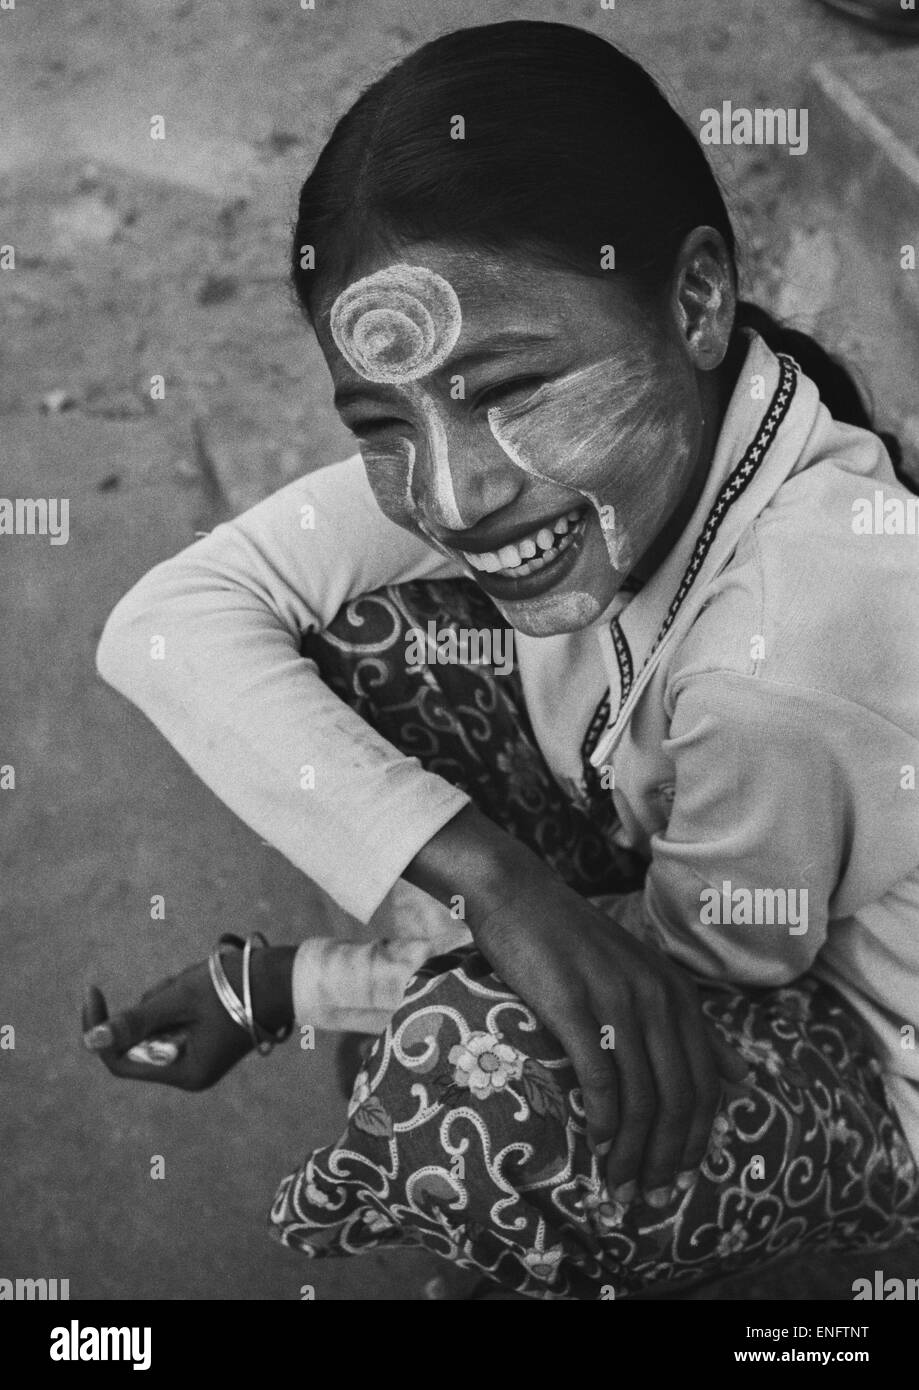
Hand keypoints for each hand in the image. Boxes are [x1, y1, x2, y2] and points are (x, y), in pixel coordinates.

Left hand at [82, 946, 295, 1090]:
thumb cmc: (237, 987)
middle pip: (142, 1040)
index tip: (93, 993)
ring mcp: (200, 1055)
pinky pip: (175, 1020)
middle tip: (176, 983)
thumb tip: (92, 1039)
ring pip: (158, 1024)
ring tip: (197, 982)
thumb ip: (136, 1020)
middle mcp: (191, 1071)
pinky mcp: (207, 1038)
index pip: (122, 1061)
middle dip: (150, 1006)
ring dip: (166, 998)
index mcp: (186, 1072)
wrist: (288, 977)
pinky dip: (179, 1000)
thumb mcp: (181, 999)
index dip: (102, 1030)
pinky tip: (203, 986)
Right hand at [406, 806, 748, 1202]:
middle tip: (652, 1199)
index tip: (682, 1181)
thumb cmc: (575, 941)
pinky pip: (601, 1078)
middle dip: (670, 1158)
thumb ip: (694, 1025)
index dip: (698, 1141)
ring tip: (621, 1189)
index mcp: (678, 994)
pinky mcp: (573, 1006)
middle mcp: (657, 998)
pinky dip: (604, 1122)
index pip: (706, 1084)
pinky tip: (597, 1148)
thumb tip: (744, 1077)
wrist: (518, 895)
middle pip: (679, 1098)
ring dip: (635, 1153)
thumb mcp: (646, 975)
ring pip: (642, 1097)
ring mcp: (616, 1001)